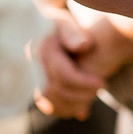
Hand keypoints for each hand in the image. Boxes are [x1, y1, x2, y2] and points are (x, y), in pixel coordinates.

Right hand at [32, 6, 105, 120]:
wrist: (36, 29)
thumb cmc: (57, 26)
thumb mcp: (65, 23)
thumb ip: (73, 33)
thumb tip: (84, 45)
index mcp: (42, 53)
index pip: (64, 76)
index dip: (85, 83)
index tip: (103, 83)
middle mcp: (32, 69)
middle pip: (58, 92)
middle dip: (83, 94)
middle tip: (100, 89)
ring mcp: (30, 82)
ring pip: (51, 104)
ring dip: (75, 104)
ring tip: (92, 95)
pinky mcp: (33, 90)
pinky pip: (48, 107)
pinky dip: (65, 110)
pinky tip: (81, 107)